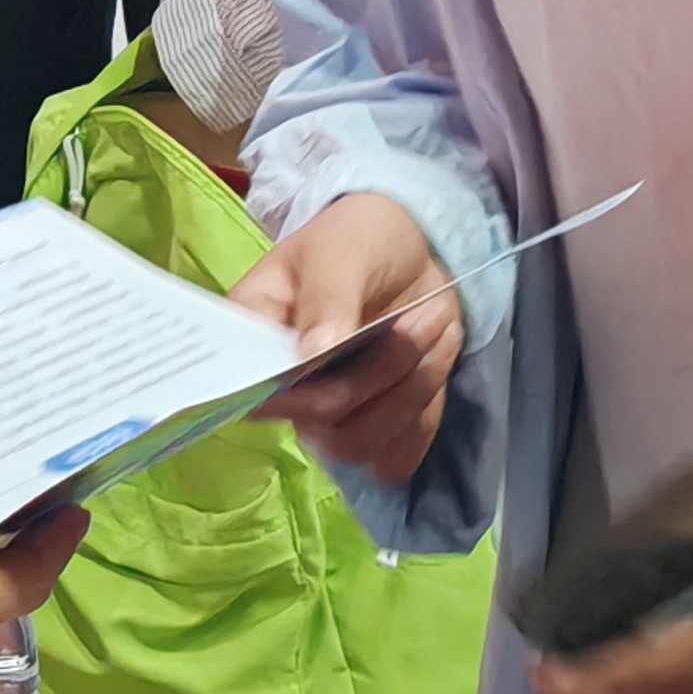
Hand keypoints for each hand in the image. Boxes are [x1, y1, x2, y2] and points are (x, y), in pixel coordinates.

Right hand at [240, 195, 458, 482]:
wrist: (410, 248)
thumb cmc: (359, 239)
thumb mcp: (341, 253)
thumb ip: (327, 301)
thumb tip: (311, 356)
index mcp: (254, 333)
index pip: (253, 388)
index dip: (294, 390)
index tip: (344, 350)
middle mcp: (281, 384)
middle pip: (318, 423)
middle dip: (380, 374)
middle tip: (424, 317)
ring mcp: (325, 411)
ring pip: (359, 443)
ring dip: (412, 391)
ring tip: (437, 329)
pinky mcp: (371, 424)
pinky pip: (394, 454)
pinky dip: (425, 413)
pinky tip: (438, 359)